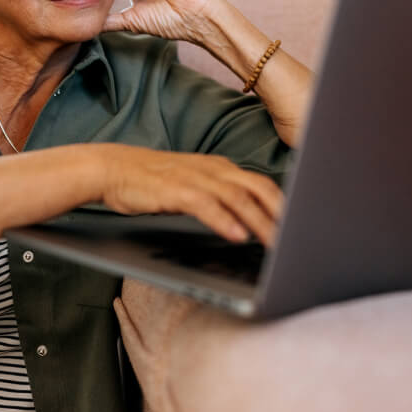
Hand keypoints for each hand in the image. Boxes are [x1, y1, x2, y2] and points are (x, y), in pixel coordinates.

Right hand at [90, 144, 283, 246]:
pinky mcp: (176, 191)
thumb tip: (245, 219)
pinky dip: (225, 221)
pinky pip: (207, 206)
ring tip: (276, 244)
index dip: (283, 205)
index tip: (298, 226)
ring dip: (260, 222)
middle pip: (258, 188)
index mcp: (219, 167)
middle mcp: (213, 170)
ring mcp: (195, 178)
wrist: (112, 168)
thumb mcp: (193, 184)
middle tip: (298, 239)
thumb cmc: (152, 181)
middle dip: (281, 214)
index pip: (261, 184)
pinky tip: (237, 236)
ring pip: (238, 198)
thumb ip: (219, 196)